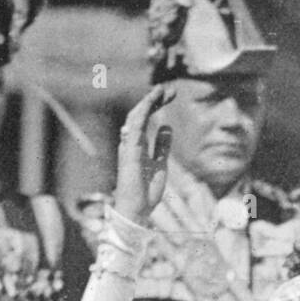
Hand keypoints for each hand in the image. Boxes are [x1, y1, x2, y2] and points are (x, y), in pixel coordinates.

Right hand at [113, 85, 173, 225]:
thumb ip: (162, 146)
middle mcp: (131, 143)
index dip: (156, 105)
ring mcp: (129, 147)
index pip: (146, 119)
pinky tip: (150, 104)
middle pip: (140, 114)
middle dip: (154, 100)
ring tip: (161, 91)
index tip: (170, 95)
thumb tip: (167, 127)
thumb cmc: (146, 192)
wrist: (138, 210)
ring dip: (148, 102)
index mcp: (138, 145)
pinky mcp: (130, 153)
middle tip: (170, 90)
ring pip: (136, 117)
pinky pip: (134, 129)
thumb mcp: (160, 164)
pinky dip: (142, 115)